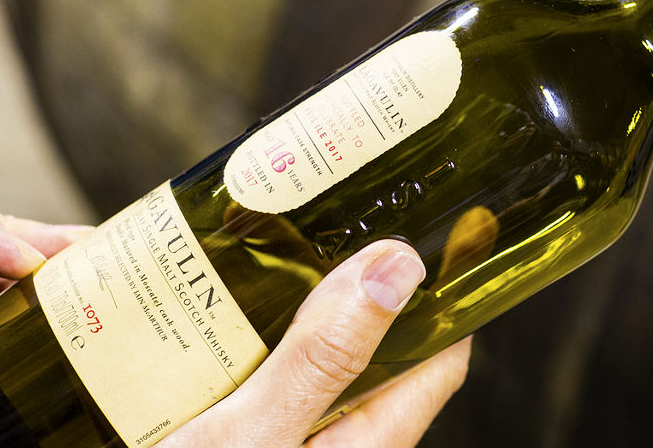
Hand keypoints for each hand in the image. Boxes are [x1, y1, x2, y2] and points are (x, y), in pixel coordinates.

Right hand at [158, 240, 469, 446]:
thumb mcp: (252, 432)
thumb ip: (325, 357)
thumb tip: (399, 268)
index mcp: (366, 443)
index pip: (441, 358)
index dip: (447, 295)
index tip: (435, 229)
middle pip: (374, 357)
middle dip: (353, 293)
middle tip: (320, 226)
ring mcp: (291, 446)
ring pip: (313, 371)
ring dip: (291, 319)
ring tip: (255, 260)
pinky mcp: (248, 444)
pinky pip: (263, 392)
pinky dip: (246, 353)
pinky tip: (206, 325)